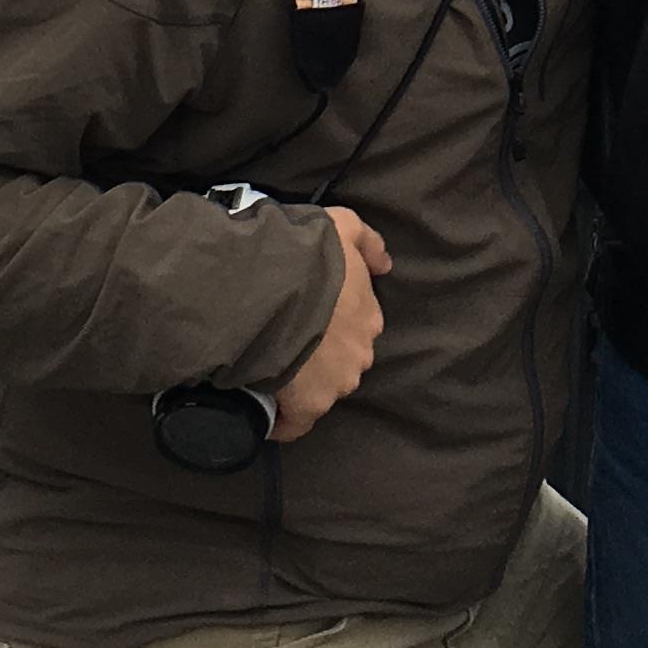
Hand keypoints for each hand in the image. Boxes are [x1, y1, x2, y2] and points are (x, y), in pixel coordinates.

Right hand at [271, 207, 391, 440]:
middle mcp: (361, 352)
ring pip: (319, 388)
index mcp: (368, 315)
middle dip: (316, 355)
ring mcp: (338, 382)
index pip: (352, 327)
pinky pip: (296, 422)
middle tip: (282, 341)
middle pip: (339, 360)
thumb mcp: (343, 225)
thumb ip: (367, 242)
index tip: (305, 321)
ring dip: (298, 383)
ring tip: (265, 369)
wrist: (271, 285)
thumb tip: (385, 265)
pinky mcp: (310, 405)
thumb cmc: (307, 252)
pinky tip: (262, 413)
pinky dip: (282, 420)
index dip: (327, 325)